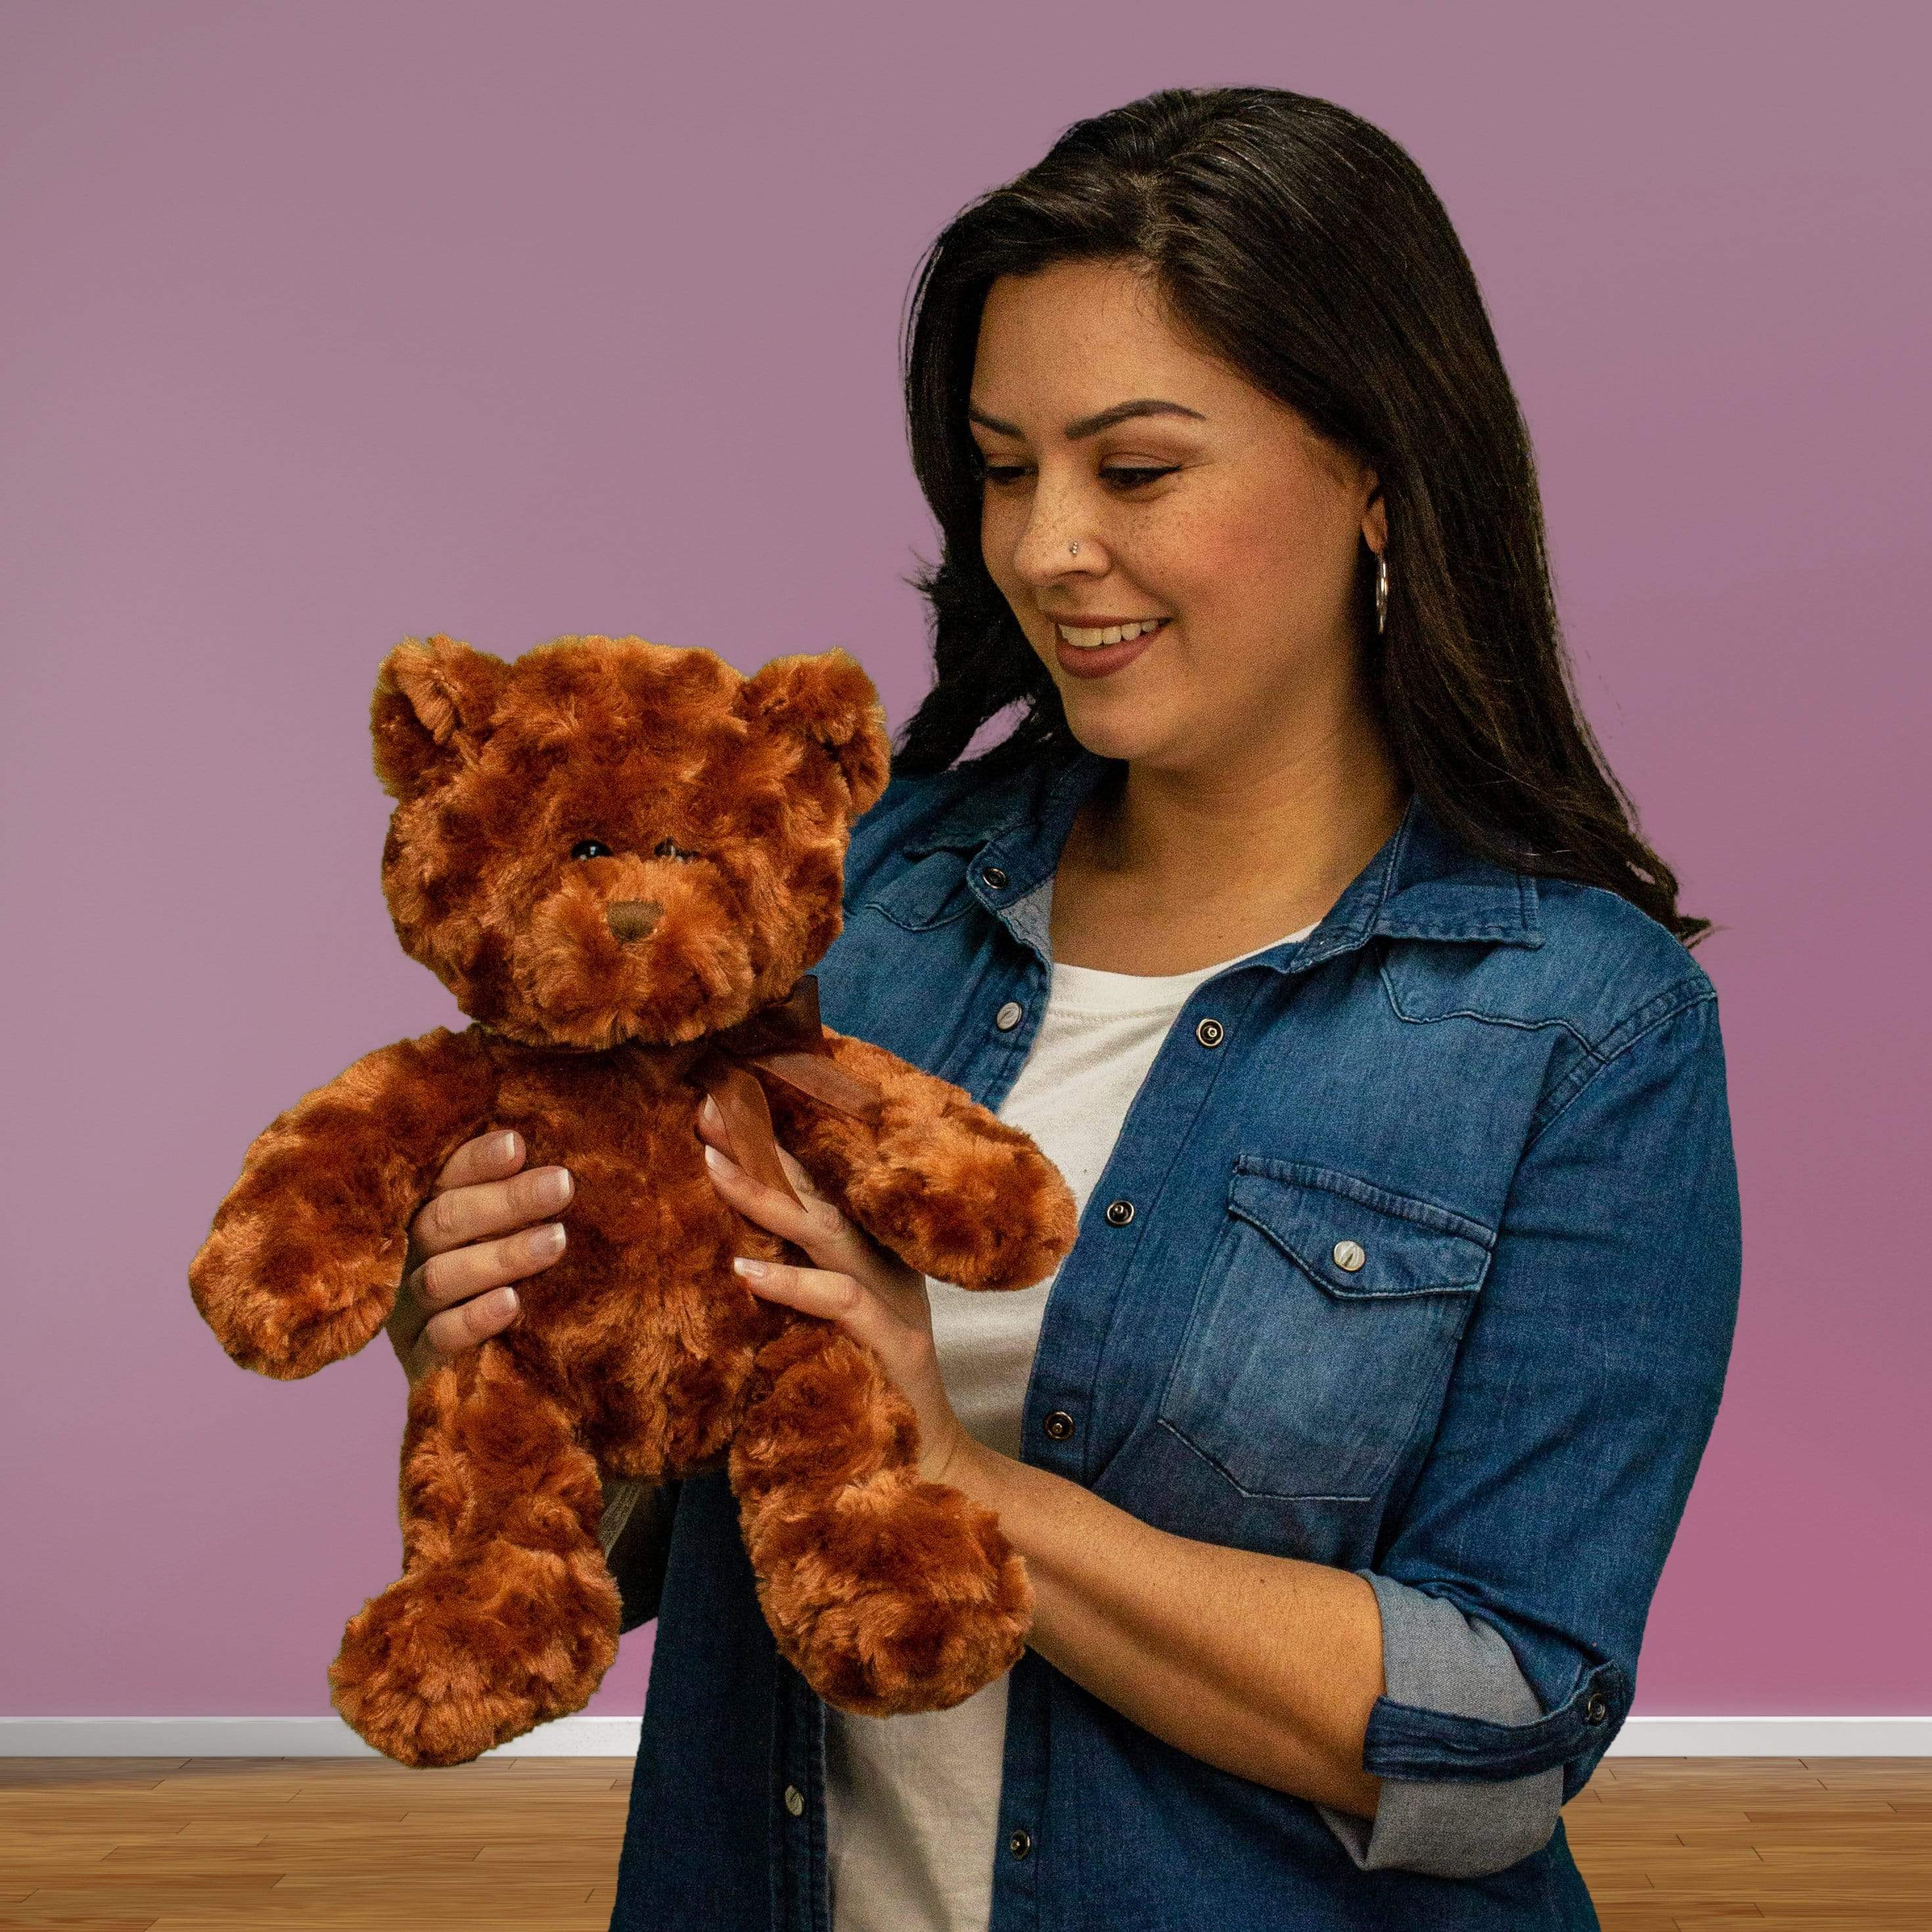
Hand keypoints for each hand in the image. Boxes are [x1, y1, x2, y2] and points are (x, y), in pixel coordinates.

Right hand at [385, 1131, 573, 1385]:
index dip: (477, 1161)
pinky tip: (513, 1303)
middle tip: (561, 1185)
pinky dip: (476, 1318)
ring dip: (501, 1256)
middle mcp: (408, 1256)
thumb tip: (561, 1162)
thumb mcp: (500, 1231)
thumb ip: (514, 1196)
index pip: (444, 1178)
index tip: (518, 1145)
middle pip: (446, 1220)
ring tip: (556, 1240)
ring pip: (443, 1276)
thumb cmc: (495, 1276)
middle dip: (506, 1201)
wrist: (466, 1366)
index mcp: (423, 1214)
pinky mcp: (420, 1356)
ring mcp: (409, 1308)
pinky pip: (441, 1337)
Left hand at [697, 1095, 973, 1487]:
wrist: (924, 1464)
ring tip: (712, 1166)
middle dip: (760, 1147)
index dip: (767, 1143)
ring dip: (767, 1196)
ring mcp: (892, 1300)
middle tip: (706, 1107)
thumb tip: (718, 1246)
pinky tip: (745, 1270)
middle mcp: (882, 1264)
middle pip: (817, 1192)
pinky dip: (791, 1283)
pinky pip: (839, 1301)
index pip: (815, 1185)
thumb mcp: (819, 1326)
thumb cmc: (860, 1393)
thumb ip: (790, 1282)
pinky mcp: (893, 1344)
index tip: (715, 1105)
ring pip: (827, 1231)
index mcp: (867, 1254)